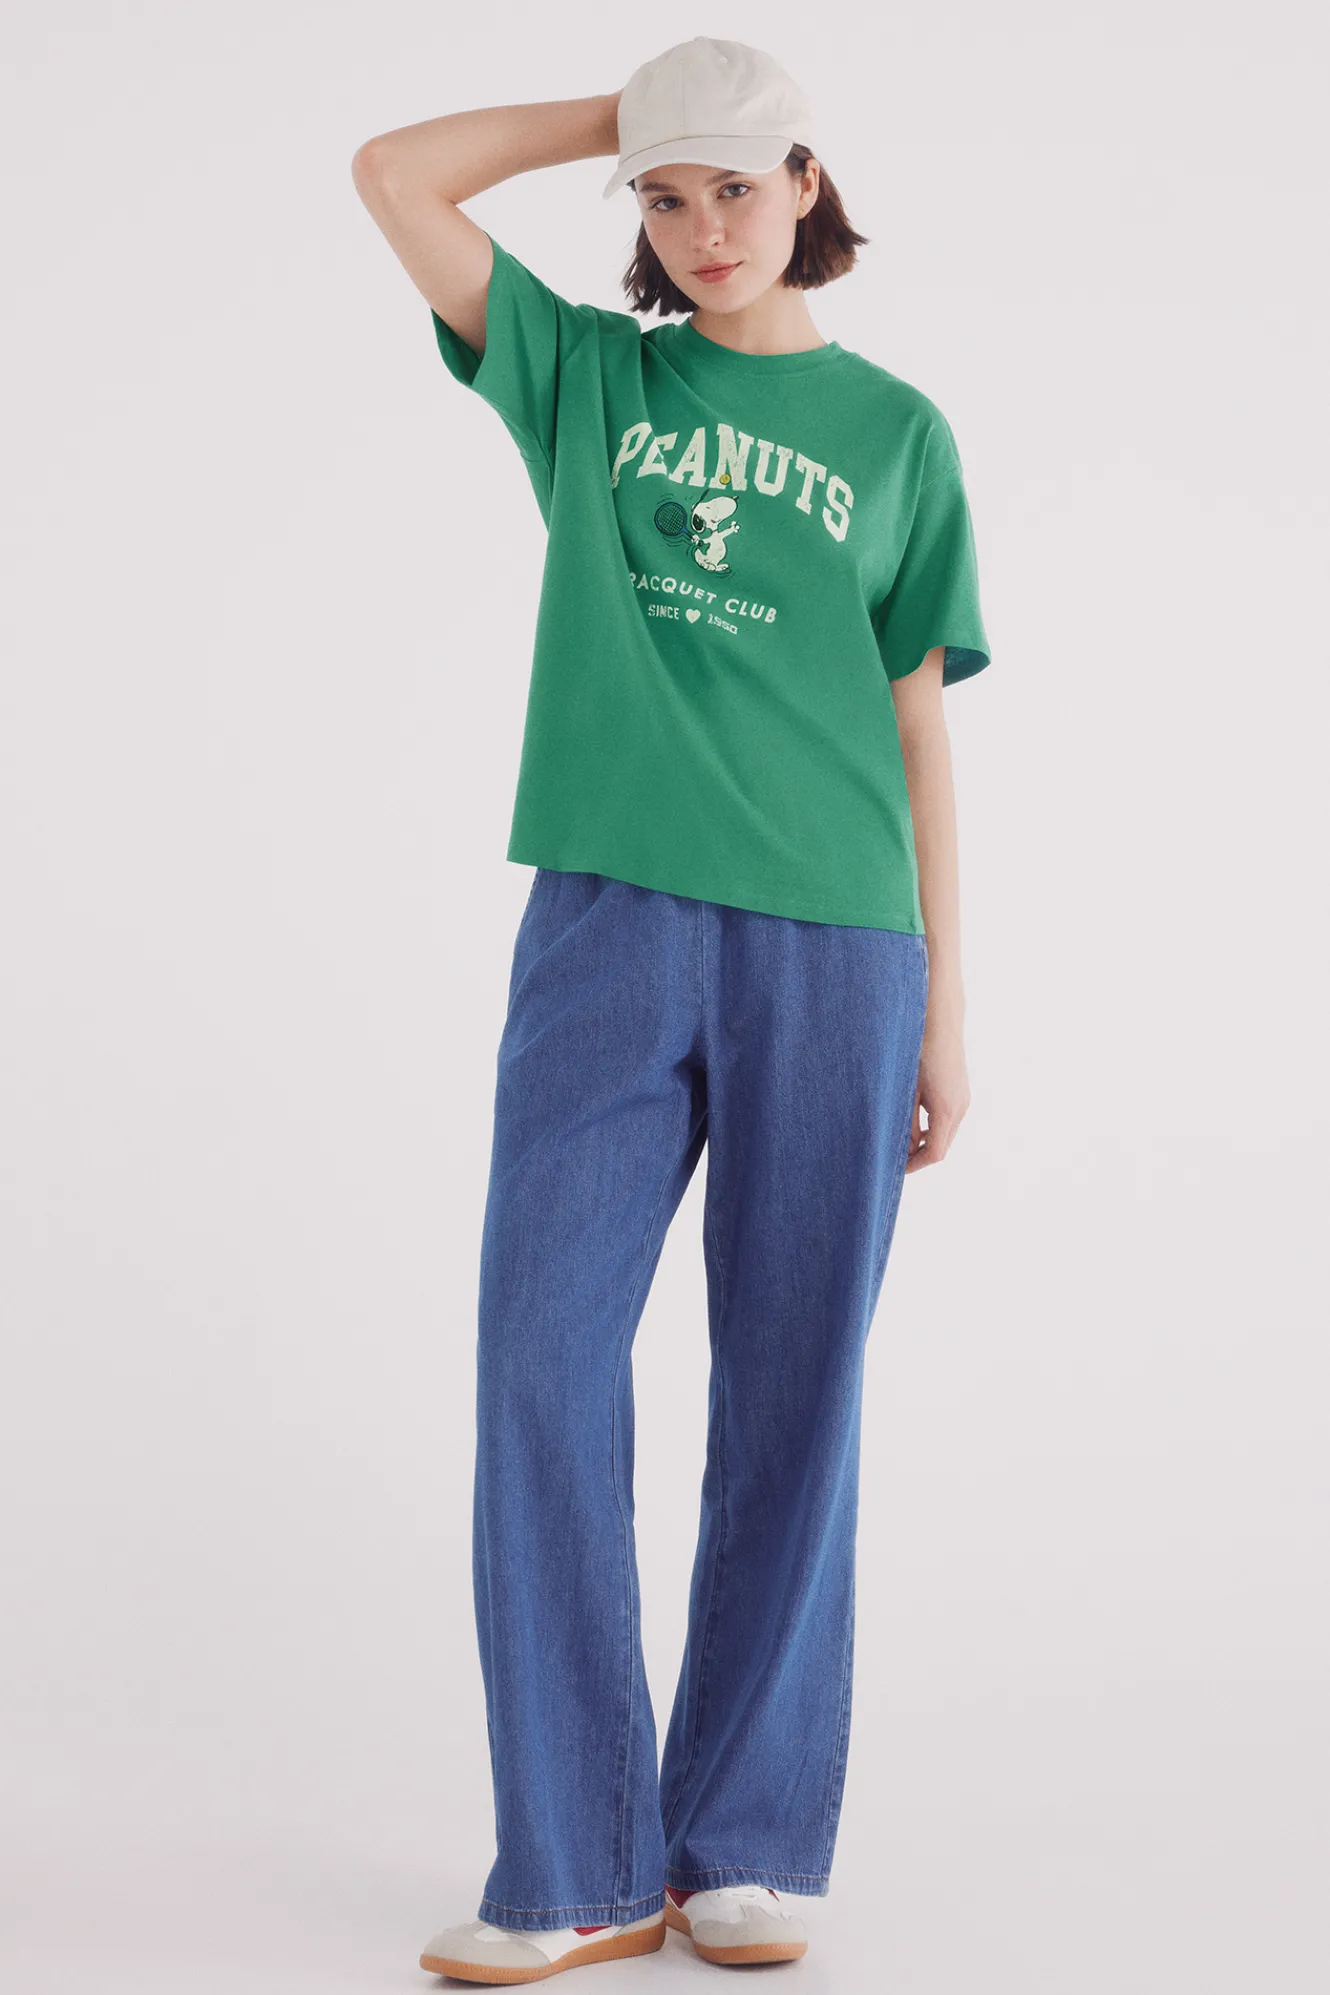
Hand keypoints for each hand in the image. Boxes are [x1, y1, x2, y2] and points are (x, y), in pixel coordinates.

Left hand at [904, 1017, 969, 1171]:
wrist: (938, 1021)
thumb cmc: (916, 1051)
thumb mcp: (905, 1090)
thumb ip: (905, 1122)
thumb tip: (905, 1148)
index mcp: (946, 1110)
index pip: (934, 1153)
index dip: (914, 1165)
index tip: (895, 1167)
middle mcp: (960, 1108)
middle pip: (942, 1146)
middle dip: (919, 1155)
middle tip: (894, 1156)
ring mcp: (964, 1100)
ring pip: (946, 1133)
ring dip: (926, 1141)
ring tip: (901, 1138)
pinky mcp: (962, 1092)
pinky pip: (949, 1120)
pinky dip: (933, 1127)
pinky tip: (914, 1120)